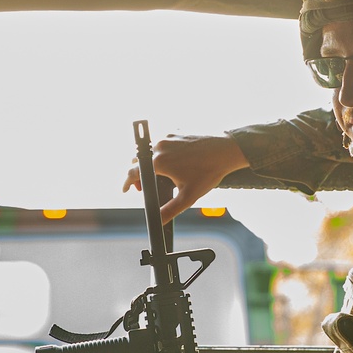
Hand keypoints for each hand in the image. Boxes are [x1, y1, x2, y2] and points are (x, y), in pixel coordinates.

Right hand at [122, 134, 248, 222]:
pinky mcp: (175, 131)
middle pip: (137, 160)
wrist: (226, 151)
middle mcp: (159, 147)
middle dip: (138, 174)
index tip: (126, 189)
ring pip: (149, 150)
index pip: (133, 172)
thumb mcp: (188, 196)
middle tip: (145, 187)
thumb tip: (158, 221)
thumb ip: (170, 210)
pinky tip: (171, 162)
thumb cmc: (209, 172)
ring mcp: (167, 136)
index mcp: (158, 162)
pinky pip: (161, 142)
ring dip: (148, 162)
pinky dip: (160, 152)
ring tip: (158, 175)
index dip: (127, 183)